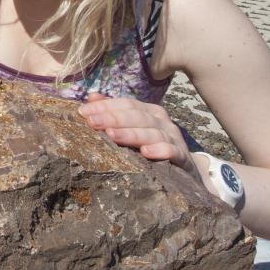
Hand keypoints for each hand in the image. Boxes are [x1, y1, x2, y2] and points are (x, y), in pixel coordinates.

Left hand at [78, 93, 196, 177]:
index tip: (82, 112)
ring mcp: (173, 138)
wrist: (187, 171)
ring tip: (112, 136)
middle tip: (92, 123)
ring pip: (151, 132)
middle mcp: (161, 121)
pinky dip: (160, 150)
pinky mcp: (183, 157)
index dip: (104, 106)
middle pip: (136, 116)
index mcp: (149, 112)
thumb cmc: (154, 146)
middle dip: (112, 118)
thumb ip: (114, 113)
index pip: (126, 104)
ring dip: (131, 133)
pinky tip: (146, 152)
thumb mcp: (135, 128)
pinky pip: (172, 151)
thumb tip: (91, 97)